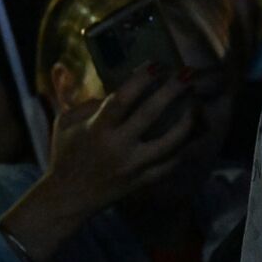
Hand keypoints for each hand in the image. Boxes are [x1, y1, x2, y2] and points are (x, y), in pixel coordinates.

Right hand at [45, 65, 195, 214]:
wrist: (68, 198)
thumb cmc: (66, 155)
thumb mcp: (64, 123)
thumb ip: (71, 95)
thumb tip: (70, 69)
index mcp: (97, 129)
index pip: (122, 99)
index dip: (141, 79)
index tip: (156, 64)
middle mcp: (118, 146)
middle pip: (150, 115)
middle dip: (172, 91)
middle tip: (187, 75)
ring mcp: (133, 166)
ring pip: (169, 143)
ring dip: (187, 122)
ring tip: (197, 105)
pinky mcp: (142, 181)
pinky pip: (171, 164)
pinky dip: (184, 149)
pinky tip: (194, 133)